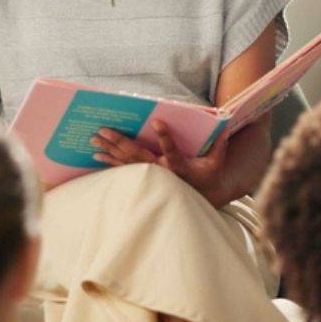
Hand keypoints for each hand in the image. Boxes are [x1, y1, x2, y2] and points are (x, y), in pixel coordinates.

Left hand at [90, 121, 229, 203]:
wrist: (199, 200)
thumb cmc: (207, 178)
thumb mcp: (216, 163)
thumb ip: (219, 145)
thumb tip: (226, 126)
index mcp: (179, 166)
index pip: (171, 149)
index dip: (165, 136)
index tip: (157, 122)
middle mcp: (161, 171)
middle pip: (137, 155)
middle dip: (119, 141)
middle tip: (103, 130)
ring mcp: (150, 176)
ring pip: (127, 162)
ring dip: (109, 150)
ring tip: (94, 140)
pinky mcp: (144, 179)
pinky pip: (124, 170)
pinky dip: (110, 162)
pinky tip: (97, 155)